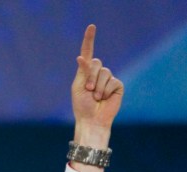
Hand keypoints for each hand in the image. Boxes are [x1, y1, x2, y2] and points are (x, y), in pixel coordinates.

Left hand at [71, 25, 123, 143]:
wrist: (92, 120)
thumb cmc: (82, 106)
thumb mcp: (78, 86)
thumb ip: (82, 71)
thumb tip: (80, 56)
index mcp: (85, 72)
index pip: (88, 53)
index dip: (89, 40)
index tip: (91, 27)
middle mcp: (97, 73)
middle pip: (96, 63)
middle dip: (90, 77)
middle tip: (88, 91)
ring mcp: (108, 79)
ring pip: (105, 72)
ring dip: (98, 87)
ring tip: (96, 98)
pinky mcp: (117, 85)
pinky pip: (112, 81)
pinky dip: (105, 91)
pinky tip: (104, 99)